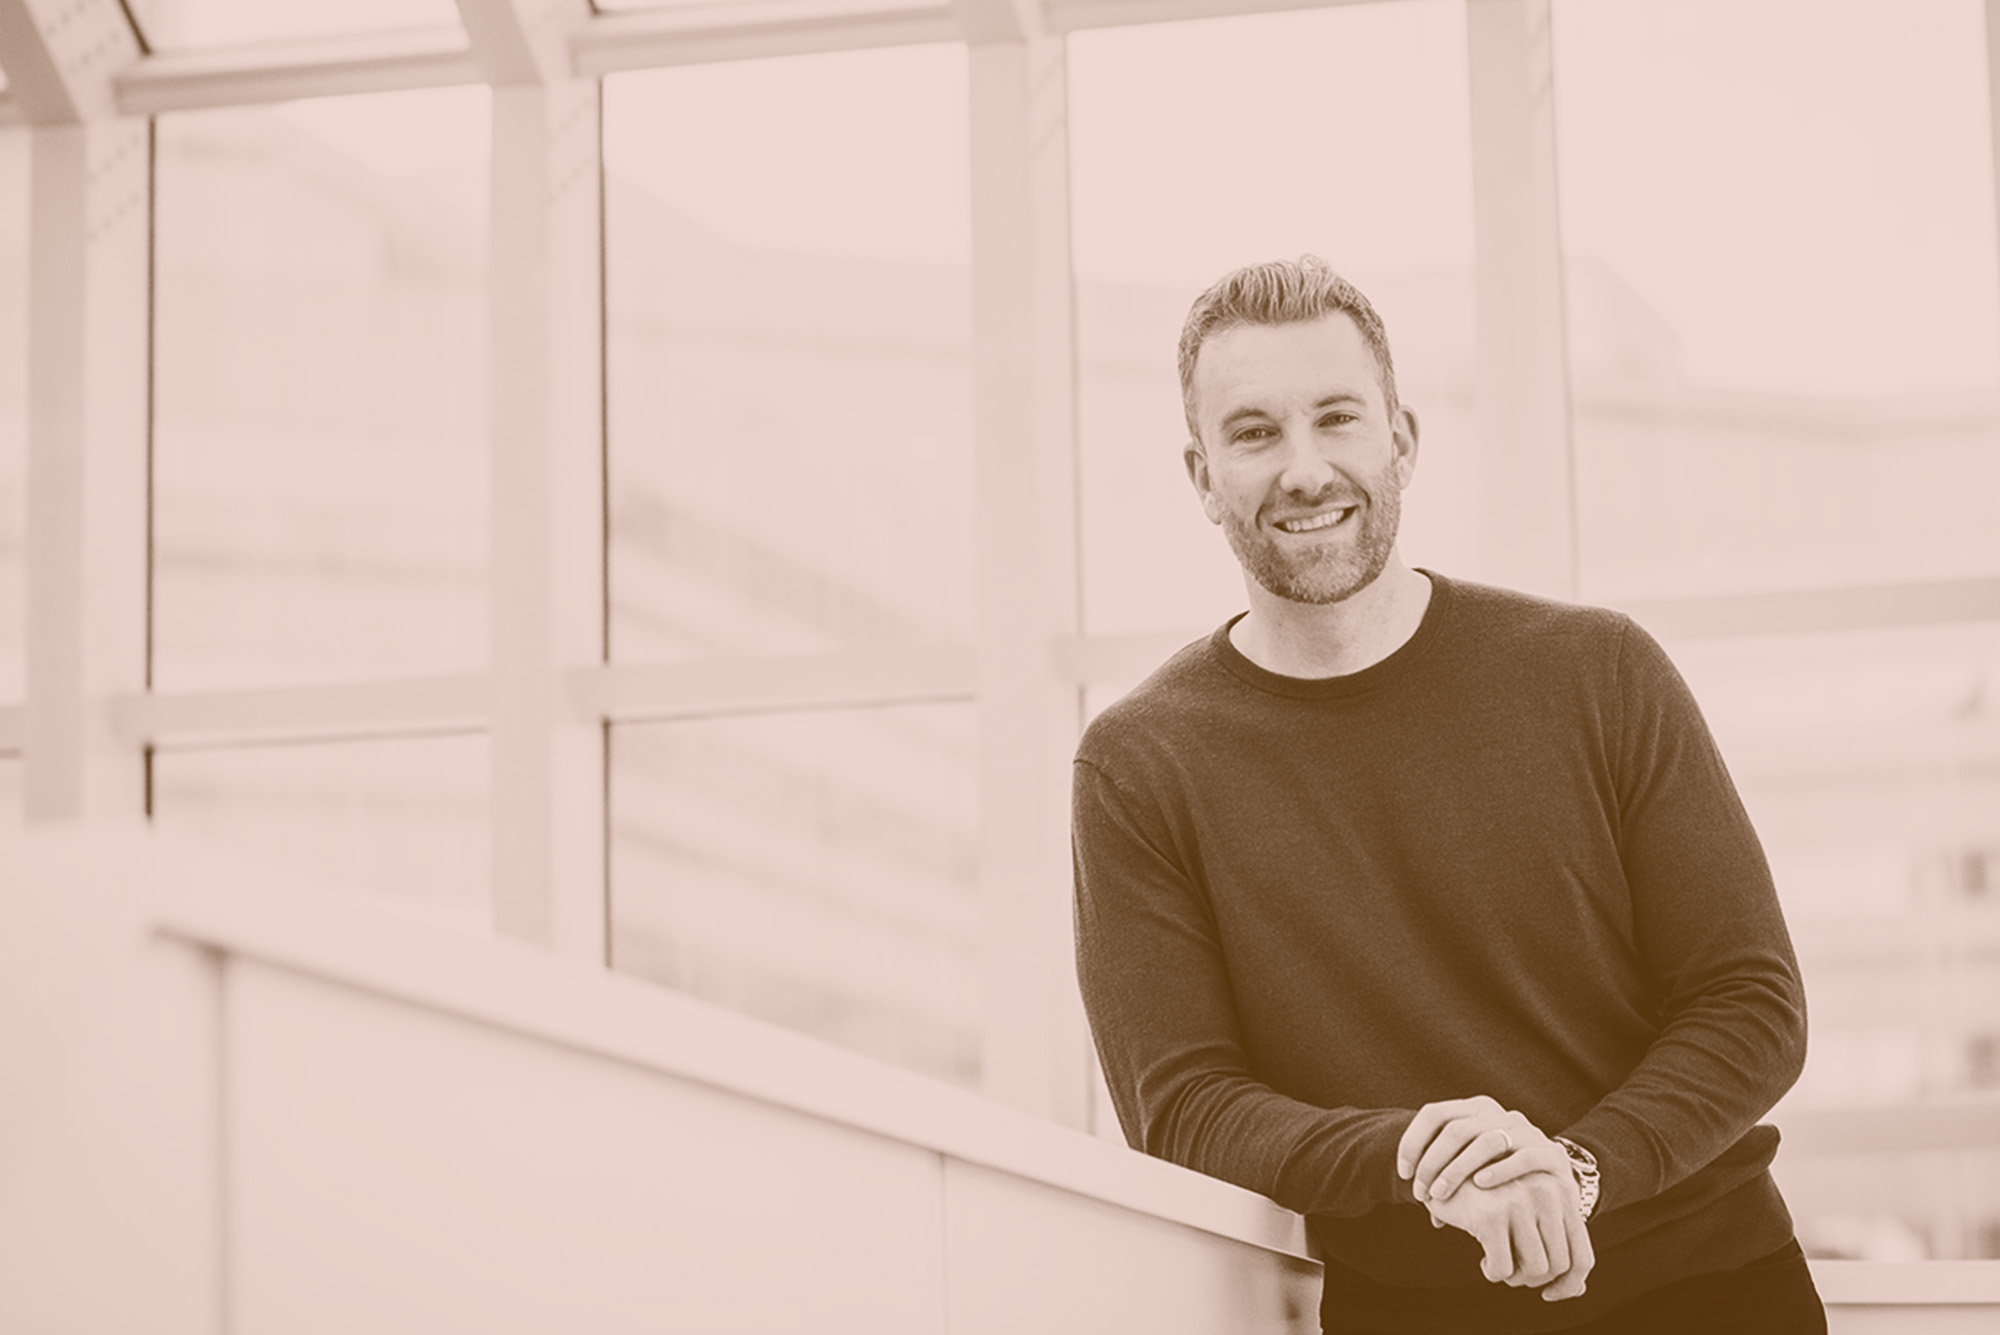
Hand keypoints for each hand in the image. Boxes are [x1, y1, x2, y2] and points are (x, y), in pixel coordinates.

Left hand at [1396, 1094, 1568, 1205]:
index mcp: (1475, 1110)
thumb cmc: (1502, 1178)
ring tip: (1441, 1195)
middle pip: (1455, 1130)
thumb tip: (1426, 1206)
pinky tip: (1481, 1184)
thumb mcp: (1472, 1167)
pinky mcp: (1551, 1153)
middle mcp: (1499, 1114)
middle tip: (1421, 1193)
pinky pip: (1522, 1157)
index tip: (1403, 1173)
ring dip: (1457, 1169)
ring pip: (1485, 1141)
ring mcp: (1527, 1131)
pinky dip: (1500, 1170)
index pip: (1434, 1114)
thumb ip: (1449, 1178)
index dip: (1413, 1141)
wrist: (1556, 1180)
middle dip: (1432, 1163)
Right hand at [1423, 1170, 1594, 1301]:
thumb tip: (1578, 1290)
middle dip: (1534, 1279)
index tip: (1549, 1294)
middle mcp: (1547, 1193)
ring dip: (1514, 1278)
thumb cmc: (1491, 1195)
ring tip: (1498, 1265)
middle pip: (1558, 1266)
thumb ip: (1555, 1245)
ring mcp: (1519, 1201)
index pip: (1582, 1257)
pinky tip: (1484, 1261)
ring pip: (1534, 1269)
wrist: (1443, 1166)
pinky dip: (1493, 1272)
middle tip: (1513, 1274)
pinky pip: (1502, 1268)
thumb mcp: (1529, 1212)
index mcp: (1562, 1192)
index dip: (1569, 1284)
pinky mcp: (1490, 1215)